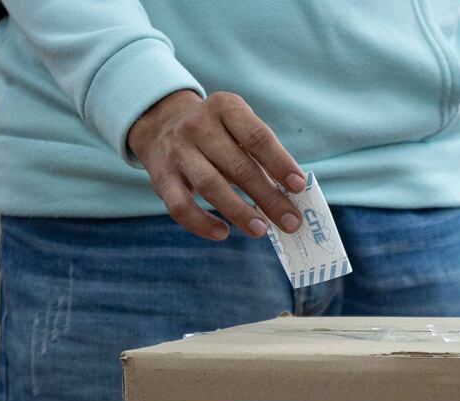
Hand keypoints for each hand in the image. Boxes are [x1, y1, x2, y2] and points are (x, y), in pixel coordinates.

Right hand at [127, 90, 305, 240]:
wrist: (160, 125)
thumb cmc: (215, 133)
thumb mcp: (236, 127)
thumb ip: (260, 154)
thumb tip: (289, 194)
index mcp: (225, 108)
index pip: (257, 137)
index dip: (280, 162)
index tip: (299, 186)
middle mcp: (198, 126)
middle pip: (238, 166)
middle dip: (268, 197)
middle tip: (291, 221)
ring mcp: (178, 152)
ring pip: (210, 185)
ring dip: (239, 211)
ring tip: (261, 230)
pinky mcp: (161, 178)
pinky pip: (180, 206)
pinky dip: (201, 223)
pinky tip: (222, 233)